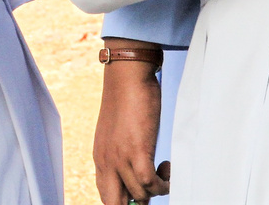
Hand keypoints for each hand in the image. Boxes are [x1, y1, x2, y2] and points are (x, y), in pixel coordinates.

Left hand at [94, 46, 170, 204]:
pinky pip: (150, 183)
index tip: (142, 195)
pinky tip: (167, 167)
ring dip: (157, 190)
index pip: (106, 196)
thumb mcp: (118, 134)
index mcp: (100, 159)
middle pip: (115, 204)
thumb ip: (122, 155)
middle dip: (136, 204)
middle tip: (155, 188)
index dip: (124, 202)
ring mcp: (120, 158)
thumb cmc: (126, 100)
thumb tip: (139, 175)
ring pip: (140, 196)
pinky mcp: (137, 151)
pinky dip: (163, 183)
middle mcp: (107, 162)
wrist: (127, 76)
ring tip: (164, 171)